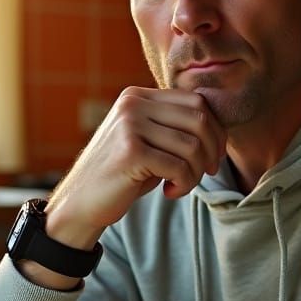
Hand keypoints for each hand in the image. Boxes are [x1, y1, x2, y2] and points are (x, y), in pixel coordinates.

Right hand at [19, 87, 225, 289]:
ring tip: (181, 185)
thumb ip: (174, 128)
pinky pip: (179, 167)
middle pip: (199, 119)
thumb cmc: (122, 175)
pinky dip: (184, 184)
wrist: (80, 203)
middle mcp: (133, 104)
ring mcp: (129, 125)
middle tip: (207, 173)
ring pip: (192, 146)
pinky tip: (170, 192)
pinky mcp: (130, 152)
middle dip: (212, 150)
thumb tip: (220, 128)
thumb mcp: (148, 142)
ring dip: (195, 173)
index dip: (216, 130)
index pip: (196, 101)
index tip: (214, 156)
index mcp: (138, 96)